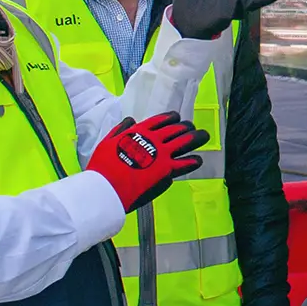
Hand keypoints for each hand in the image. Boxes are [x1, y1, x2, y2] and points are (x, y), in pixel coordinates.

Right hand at [85, 114, 206, 211]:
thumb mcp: (107, 142)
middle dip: (186, 127)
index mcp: (139, 132)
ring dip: (196, 138)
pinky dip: (193, 161)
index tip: (176, 117)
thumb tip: (131, 120)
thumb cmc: (103, 167)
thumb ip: (120, 130)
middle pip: (176, 129)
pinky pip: (185, 164)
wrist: (107, 188)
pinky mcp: (167, 171)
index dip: (171, 117)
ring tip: (203, 136)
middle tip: (192, 127)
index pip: (161, 120)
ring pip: (185, 142)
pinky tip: (198, 160)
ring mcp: (162, 155)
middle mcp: (154, 140)